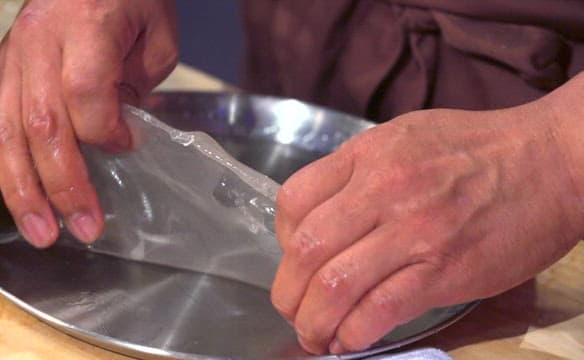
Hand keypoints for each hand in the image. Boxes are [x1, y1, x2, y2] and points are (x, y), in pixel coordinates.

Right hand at [0, 0, 177, 247]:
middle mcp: (37, 45)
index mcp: (84, 29)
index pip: (86, 95)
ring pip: (3, 131)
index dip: (106, 132)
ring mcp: (8, 59)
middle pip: (42, 125)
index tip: (127, 147)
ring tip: (40, 232)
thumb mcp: (155, 35)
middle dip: (62, 185)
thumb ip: (137, 84)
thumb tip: (116, 137)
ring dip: (20, 189)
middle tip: (84, 228)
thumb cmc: (131, 1)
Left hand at [272, 82, 583, 353]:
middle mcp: (382, 189)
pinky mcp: (444, 270)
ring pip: (335, 286)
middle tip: (292, 310)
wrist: (549, 160)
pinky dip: (355, 333)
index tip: (293, 259)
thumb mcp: (405, 135)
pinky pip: (380, 310)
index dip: (281, 239)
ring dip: (314, 321)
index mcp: (367, 155)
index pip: (293, 200)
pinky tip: (350, 341)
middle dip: (287, 292)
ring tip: (314, 335)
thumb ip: (360, 171)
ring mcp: (413, 231)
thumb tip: (326, 214)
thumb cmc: (477, 147)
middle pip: (305, 250)